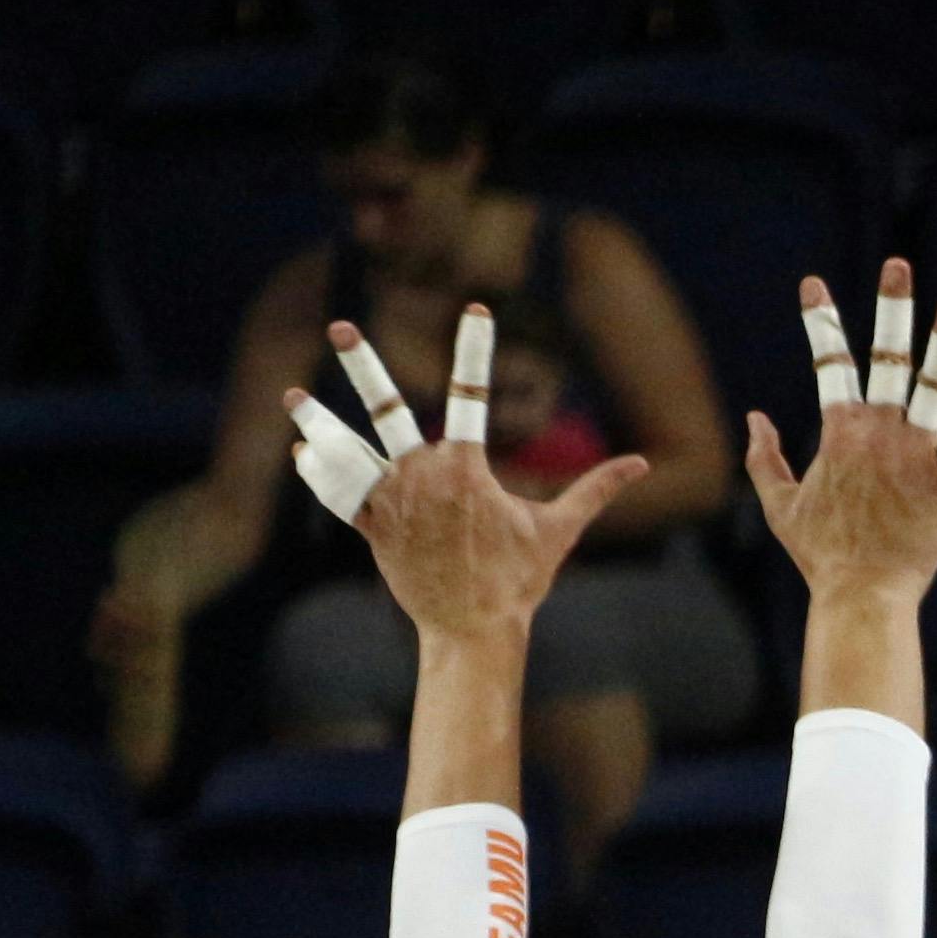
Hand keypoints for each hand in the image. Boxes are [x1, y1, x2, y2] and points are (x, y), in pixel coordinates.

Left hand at [288, 317, 646, 637]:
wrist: (473, 629)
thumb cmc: (520, 579)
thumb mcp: (560, 528)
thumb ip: (597, 489)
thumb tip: (643, 464)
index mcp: (467, 469)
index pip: (471, 395)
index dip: (475, 349)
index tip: (476, 308)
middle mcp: (422, 478)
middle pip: (386, 411)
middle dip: (363, 365)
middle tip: (342, 326)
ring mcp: (391, 504)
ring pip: (346, 452)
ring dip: (317, 422)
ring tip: (292, 394)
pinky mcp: (373, 529)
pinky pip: (339, 495)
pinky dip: (321, 472)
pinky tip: (302, 450)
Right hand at [750, 262, 936, 605]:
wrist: (863, 594)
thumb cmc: (822, 554)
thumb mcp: (779, 503)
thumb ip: (762, 457)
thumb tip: (755, 416)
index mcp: (838, 430)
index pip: (828, 361)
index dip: (820, 320)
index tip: (812, 284)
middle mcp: (876, 429)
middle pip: (885, 356)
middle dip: (890, 307)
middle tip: (897, 265)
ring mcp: (912, 448)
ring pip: (931, 384)